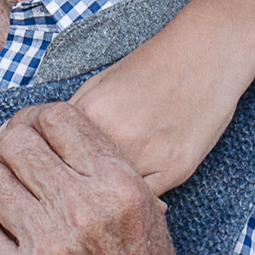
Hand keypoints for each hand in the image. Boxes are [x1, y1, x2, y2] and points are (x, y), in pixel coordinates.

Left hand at [0, 102, 224, 254]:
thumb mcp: (146, 217)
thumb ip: (104, 171)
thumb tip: (50, 133)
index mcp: (118, 187)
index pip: (56, 118)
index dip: (35, 122)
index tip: (30, 137)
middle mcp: (81, 210)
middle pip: (13, 143)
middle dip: (8, 153)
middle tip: (13, 174)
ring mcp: (45, 248)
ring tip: (10, 215)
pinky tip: (5, 248)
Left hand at [69, 23, 254, 195]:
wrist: (206, 52)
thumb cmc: (153, 65)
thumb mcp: (101, 82)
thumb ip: (75, 118)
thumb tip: (49, 147)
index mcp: (91, 112)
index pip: (55, 156)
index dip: (53, 169)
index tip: (55, 177)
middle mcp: (117, 136)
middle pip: (84, 181)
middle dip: (79, 188)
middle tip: (79, 192)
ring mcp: (149, 154)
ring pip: (114, 195)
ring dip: (107, 198)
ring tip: (106, 196)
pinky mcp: (177, 168)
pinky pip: (146, 200)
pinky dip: (137, 202)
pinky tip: (133, 195)